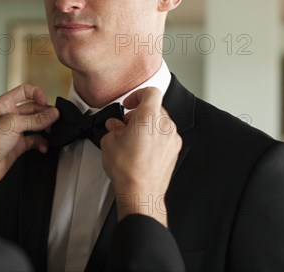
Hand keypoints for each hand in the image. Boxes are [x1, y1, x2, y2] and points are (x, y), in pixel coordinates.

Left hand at [0, 84, 58, 210]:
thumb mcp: (13, 124)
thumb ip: (35, 119)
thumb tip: (52, 114)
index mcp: (4, 104)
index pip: (24, 91)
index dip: (37, 94)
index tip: (45, 103)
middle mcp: (9, 115)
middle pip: (32, 108)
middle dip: (44, 113)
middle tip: (54, 119)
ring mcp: (13, 130)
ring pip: (34, 124)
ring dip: (44, 127)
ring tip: (51, 132)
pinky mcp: (17, 144)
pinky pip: (34, 140)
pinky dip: (41, 142)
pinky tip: (43, 146)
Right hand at [101, 87, 181, 226]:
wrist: (141, 192)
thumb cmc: (127, 169)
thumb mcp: (109, 141)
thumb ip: (113, 128)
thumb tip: (115, 126)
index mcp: (149, 117)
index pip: (150, 92)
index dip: (137, 95)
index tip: (129, 104)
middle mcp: (164, 125)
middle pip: (155, 107)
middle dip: (139, 112)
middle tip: (126, 123)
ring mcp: (172, 138)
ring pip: (161, 122)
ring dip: (147, 125)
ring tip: (132, 138)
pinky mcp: (174, 151)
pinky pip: (165, 136)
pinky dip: (154, 138)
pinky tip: (141, 149)